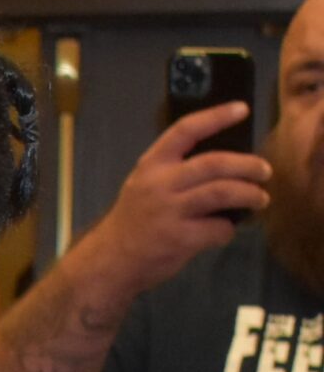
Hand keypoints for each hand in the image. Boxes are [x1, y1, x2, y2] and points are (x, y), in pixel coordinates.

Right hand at [92, 105, 269, 294]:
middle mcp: (160, 184)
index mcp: (151, 166)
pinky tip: (224, 231)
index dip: (216, 117)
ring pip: (222, 192)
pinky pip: (217, 228)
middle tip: (264, 171)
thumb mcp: (144, 187)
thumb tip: (226, 165)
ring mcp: (168, 211)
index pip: (186, 131)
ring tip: (260, 199)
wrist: (108, 262)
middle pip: (215, 163)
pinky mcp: (178, 238)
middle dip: (247, 166)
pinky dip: (228, 230)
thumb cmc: (133, 222)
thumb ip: (175, 173)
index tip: (243, 109)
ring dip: (249, 195)